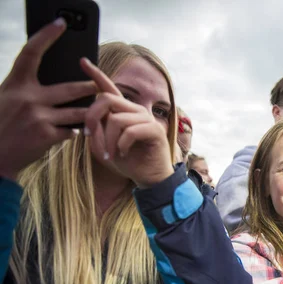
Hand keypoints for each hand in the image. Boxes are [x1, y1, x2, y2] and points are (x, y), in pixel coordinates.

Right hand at [0, 18, 96, 180]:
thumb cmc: (3, 122)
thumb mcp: (9, 98)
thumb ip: (30, 88)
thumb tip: (58, 77)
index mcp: (16, 84)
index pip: (32, 52)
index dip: (46, 35)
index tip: (60, 22)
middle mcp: (28, 97)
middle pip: (70, 88)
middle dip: (89, 87)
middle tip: (100, 85)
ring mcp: (39, 117)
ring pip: (78, 111)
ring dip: (90, 113)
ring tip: (98, 111)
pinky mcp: (47, 135)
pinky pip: (72, 131)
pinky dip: (76, 132)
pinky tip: (75, 132)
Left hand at [80, 59, 172, 188]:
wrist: (150, 178)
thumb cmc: (128, 162)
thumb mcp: (104, 147)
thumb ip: (96, 133)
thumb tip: (89, 123)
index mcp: (123, 112)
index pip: (109, 88)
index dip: (96, 74)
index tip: (82, 61)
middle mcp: (135, 110)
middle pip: (106, 99)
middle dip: (92, 117)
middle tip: (88, 136)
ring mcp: (147, 119)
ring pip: (116, 119)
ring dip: (107, 140)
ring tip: (109, 155)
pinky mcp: (154, 130)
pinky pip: (130, 131)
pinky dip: (121, 145)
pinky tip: (123, 154)